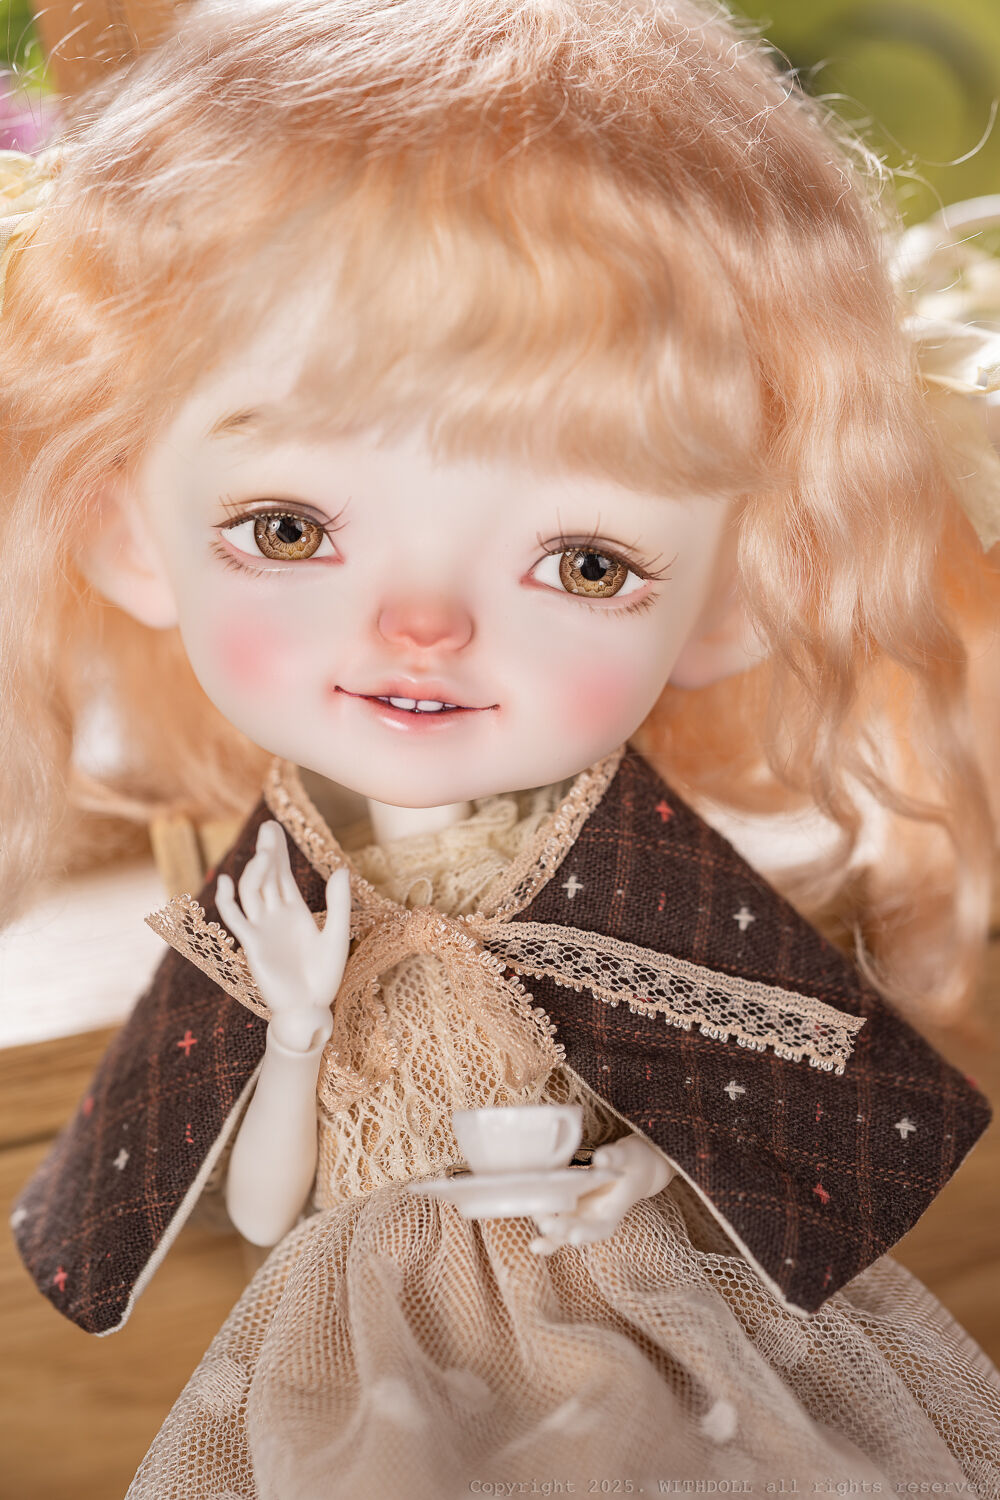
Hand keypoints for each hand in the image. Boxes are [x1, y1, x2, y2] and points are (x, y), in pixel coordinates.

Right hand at [215, 820, 351, 1052]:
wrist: (310, 1008)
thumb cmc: (324, 975)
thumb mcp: (338, 934)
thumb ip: (339, 902)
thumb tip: (342, 867)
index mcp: (294, 910)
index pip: (282, 873)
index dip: (278, 851)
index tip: (273, 827)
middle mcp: (275, 915)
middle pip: (267, 876)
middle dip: (267, 852)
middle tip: (268, 827)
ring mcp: (261, 928)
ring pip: (252, 892)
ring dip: (256, 872)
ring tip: (264, 852)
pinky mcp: (252, 945)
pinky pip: (235, 918)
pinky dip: (227, 900)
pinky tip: (227, 881)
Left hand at [529, 1135, 674, 1254]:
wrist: (629, 1167)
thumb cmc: (630, 1162)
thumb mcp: (627, 1157)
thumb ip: (614, 1157)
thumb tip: (601, 1159)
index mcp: (612, 1212)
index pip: (601, 1228)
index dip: (588, 1234)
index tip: (575, 1237)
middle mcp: (594, 1219)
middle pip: (578, 1231)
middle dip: (562, 1231)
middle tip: (547, 1226)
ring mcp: (580, 1216)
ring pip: (563, 1233)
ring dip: (549, 1237)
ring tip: (535, 1245)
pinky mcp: (568, 1209)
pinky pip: (555, 1222)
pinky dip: (544, 1227)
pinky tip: (533, 1241)